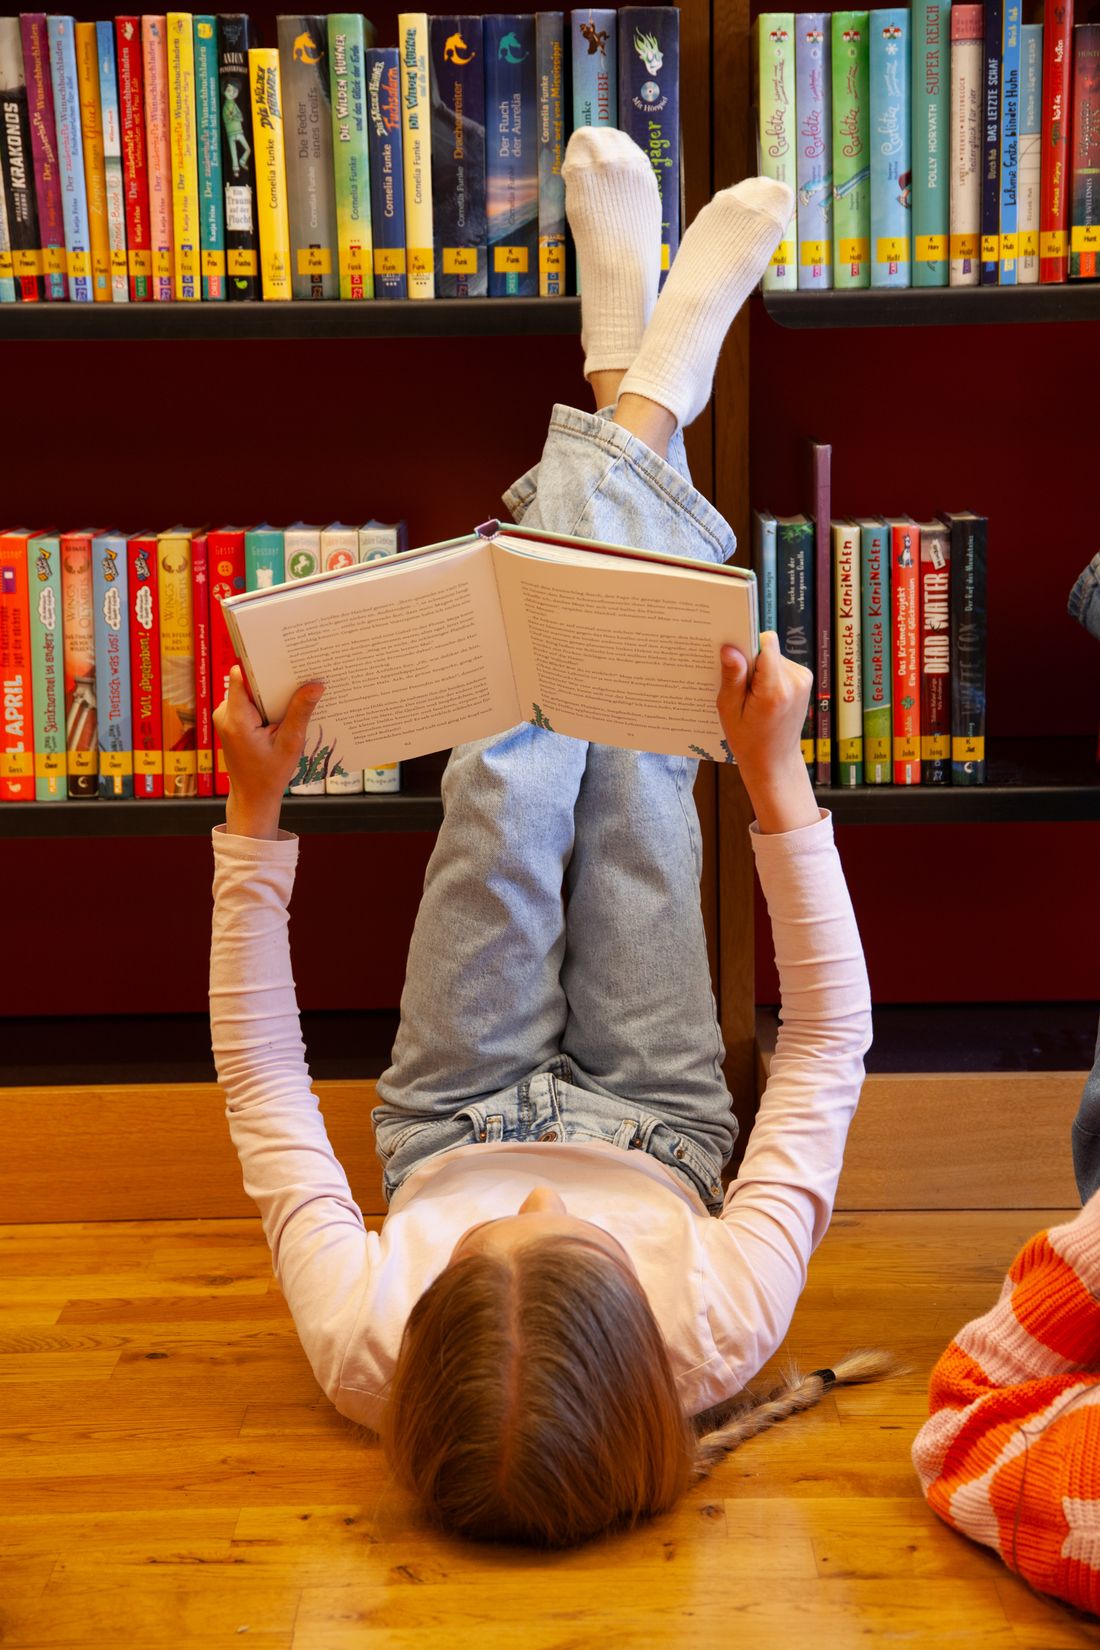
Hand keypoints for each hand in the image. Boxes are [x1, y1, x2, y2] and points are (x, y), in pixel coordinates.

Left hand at [214, 667, 324, 839]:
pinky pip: (249, 703)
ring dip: (271, 693)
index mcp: (236, 718)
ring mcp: (226, 718)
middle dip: (273, 680)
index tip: (282, 658)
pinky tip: (286, 710)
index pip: (241, 676)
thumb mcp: (290, 744)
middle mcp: (225, 714)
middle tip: (298, 675)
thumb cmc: (269, 775)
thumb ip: (300, 712)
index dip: (261, 665)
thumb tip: (315, 685)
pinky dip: (267, 704)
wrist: (253, 797)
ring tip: (295, 693)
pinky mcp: (232, 722)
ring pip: (250, 692)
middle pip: (248, 683)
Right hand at [716, 633, 819, 833]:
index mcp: (775, 689)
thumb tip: (730, 648)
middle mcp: (795, 680)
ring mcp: (803, 679)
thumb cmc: (748, 740)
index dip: (746, 646)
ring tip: (752, 697)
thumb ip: (732, 677)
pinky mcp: (804, 679)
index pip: (765, 643)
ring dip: (760, 670)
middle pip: (767, 649)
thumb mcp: (730, 711)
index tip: (733, 657)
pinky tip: (763, 697)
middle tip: (740, 690)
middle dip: (751, 663)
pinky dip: (769, 675)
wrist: (775, 761)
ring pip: (772, 656)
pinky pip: (780, 664)